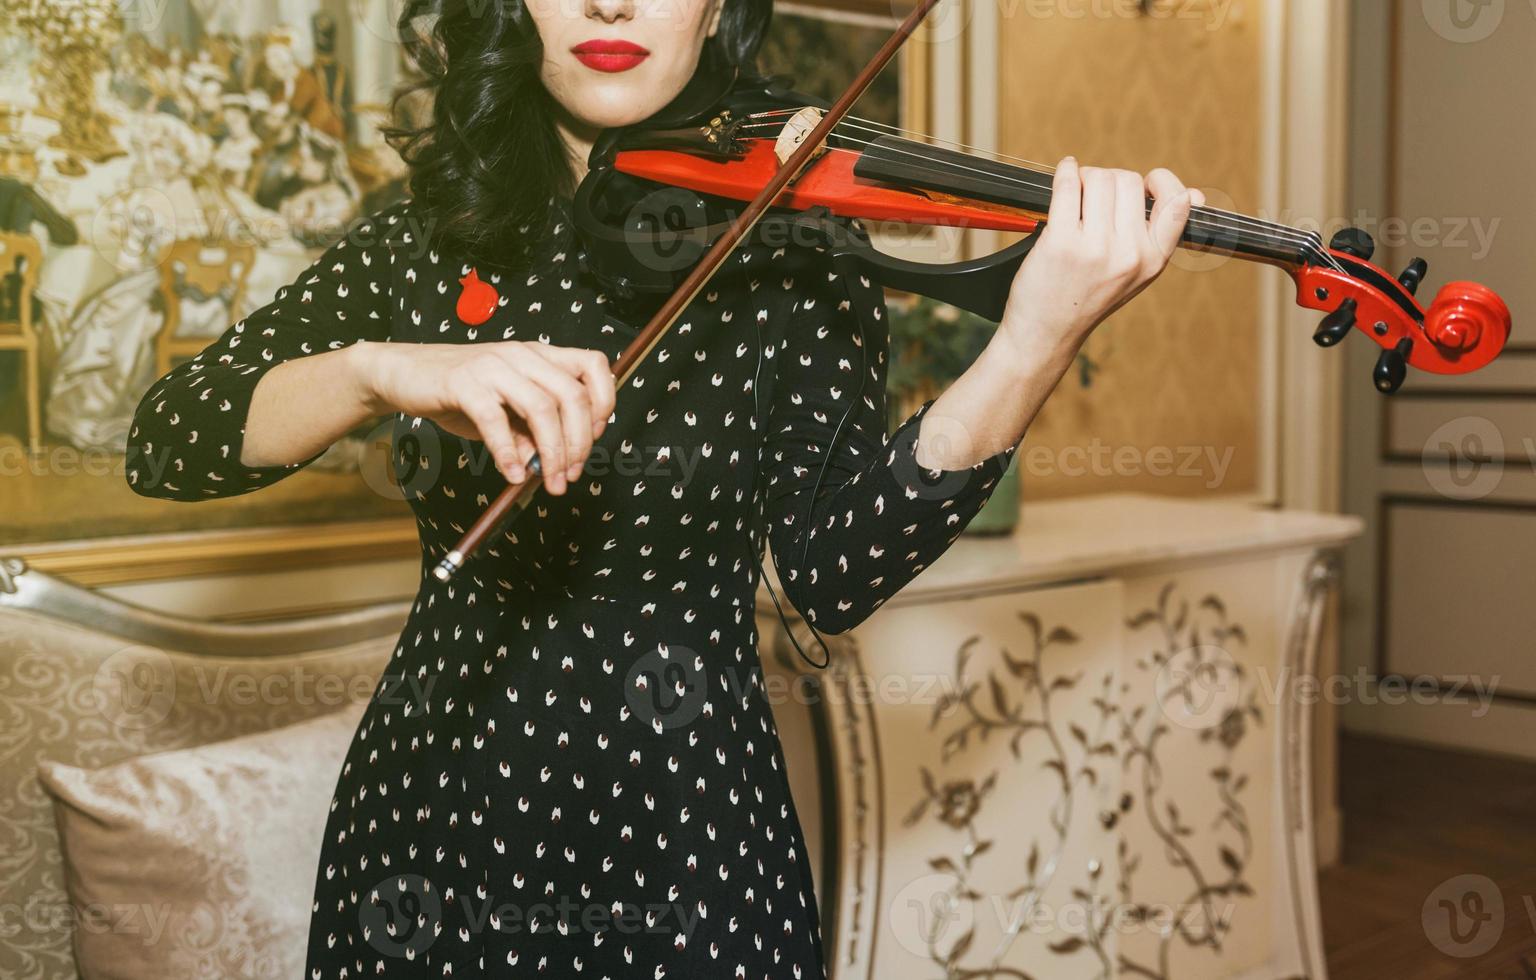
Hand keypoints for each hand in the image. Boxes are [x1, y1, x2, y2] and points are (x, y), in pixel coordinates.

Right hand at [357, 340, 616, 494]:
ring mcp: (493, 365)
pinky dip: (508, 453)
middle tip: (570, 475)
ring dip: (552, 452)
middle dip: (580, 442)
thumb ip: (531, 432)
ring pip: (541, 407)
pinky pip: (494, 420)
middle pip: (573, 395)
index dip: (604, 404)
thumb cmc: (461, 393)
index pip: (594, 366)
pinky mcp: (463, 382)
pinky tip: (513, 474)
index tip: (594, 440)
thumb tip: (551, 464)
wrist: (404, 373)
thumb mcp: (506, 413)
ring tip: (549, 482)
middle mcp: (523, 355)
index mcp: (540, 356)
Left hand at [998, 157, 1204, 359]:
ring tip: (1074, 197)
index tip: (1146, 183)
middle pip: (1128, 180)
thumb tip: (1195, 195)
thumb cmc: (1087, 297)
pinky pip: (1067, 185)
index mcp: (1154, 260)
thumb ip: (1159, 236)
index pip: (1178, 203)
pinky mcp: (1061, 242)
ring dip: (1084, 178)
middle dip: (1108, 180)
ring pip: (1098, 177)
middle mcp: (1130, 254)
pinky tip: (1064, 174)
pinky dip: (1064, 172)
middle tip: (1092, 197)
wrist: (1046, 333)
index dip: (1162, 182)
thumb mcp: (1135, 274)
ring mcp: (1096, 248)